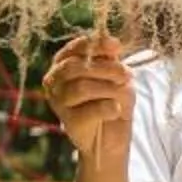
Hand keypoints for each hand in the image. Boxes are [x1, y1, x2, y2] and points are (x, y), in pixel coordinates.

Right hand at [44, 29, 132, 161]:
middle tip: (127, 75)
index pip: (75, 48)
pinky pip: (90, 110)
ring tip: (124, 93)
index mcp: (63, 63)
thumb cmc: (111, 101)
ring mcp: (58, 101)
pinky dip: (108, 107)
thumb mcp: (115, 76)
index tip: (117, 47)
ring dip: (109, 88)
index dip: (96, 45)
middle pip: (76, 67)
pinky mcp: (69, 122)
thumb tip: (113, 43)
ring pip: (82, 87)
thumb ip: (111, 59)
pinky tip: (117, 109)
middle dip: (106, 68)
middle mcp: (54, 80)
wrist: (111, 138)